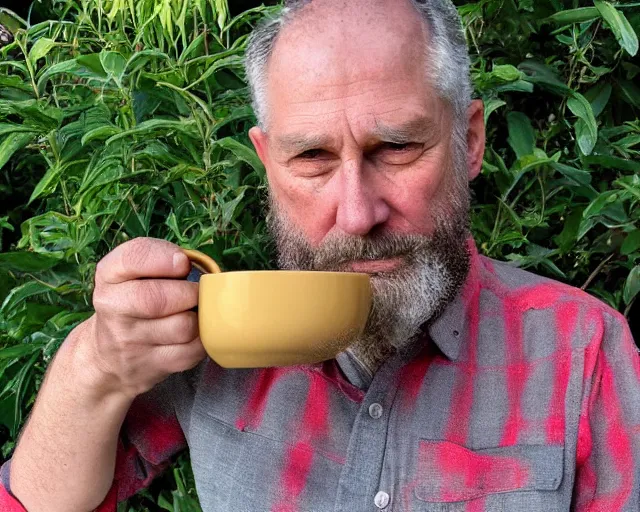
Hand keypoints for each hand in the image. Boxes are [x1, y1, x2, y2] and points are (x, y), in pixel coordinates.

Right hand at [80, 237, 204, 398]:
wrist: (108, 357)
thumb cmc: (134, 302)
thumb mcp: (133, 273)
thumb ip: (161, 260)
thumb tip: (198, 269)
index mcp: (109, 276)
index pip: (132, 258)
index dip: (163, 257)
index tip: (182, 263)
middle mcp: (113, 308)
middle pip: (158, 299)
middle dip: (188, 292)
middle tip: (194, 292)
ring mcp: (130, 342)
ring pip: (183, 327)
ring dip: (198, 318)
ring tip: (193, 313)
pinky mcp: (152, 366)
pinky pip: (192, 350)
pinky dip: (202, 340)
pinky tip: (193, 334)